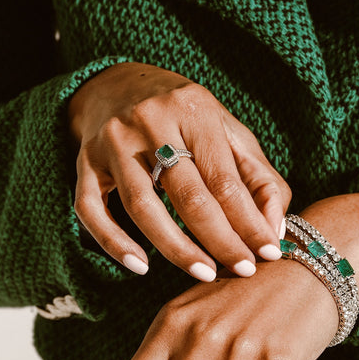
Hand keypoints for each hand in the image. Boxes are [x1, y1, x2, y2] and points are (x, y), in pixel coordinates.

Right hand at [68, 62, 290, 280]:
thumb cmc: (185, 117)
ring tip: (204, 273)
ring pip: (142, 207)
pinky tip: (139, 266)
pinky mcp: (85, 161)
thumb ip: (259, 177)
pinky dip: (114, 243)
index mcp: (194, 111)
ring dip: (176, 249)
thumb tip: (274, 229)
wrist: (120, 85)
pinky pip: (92, 209)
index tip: (268, 254)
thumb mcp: (228, 131)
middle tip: (243, 270)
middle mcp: (150, 121)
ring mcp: (112, 141)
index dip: (248, 222)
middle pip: (188, 195)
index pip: (225, 180)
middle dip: (221, 241)